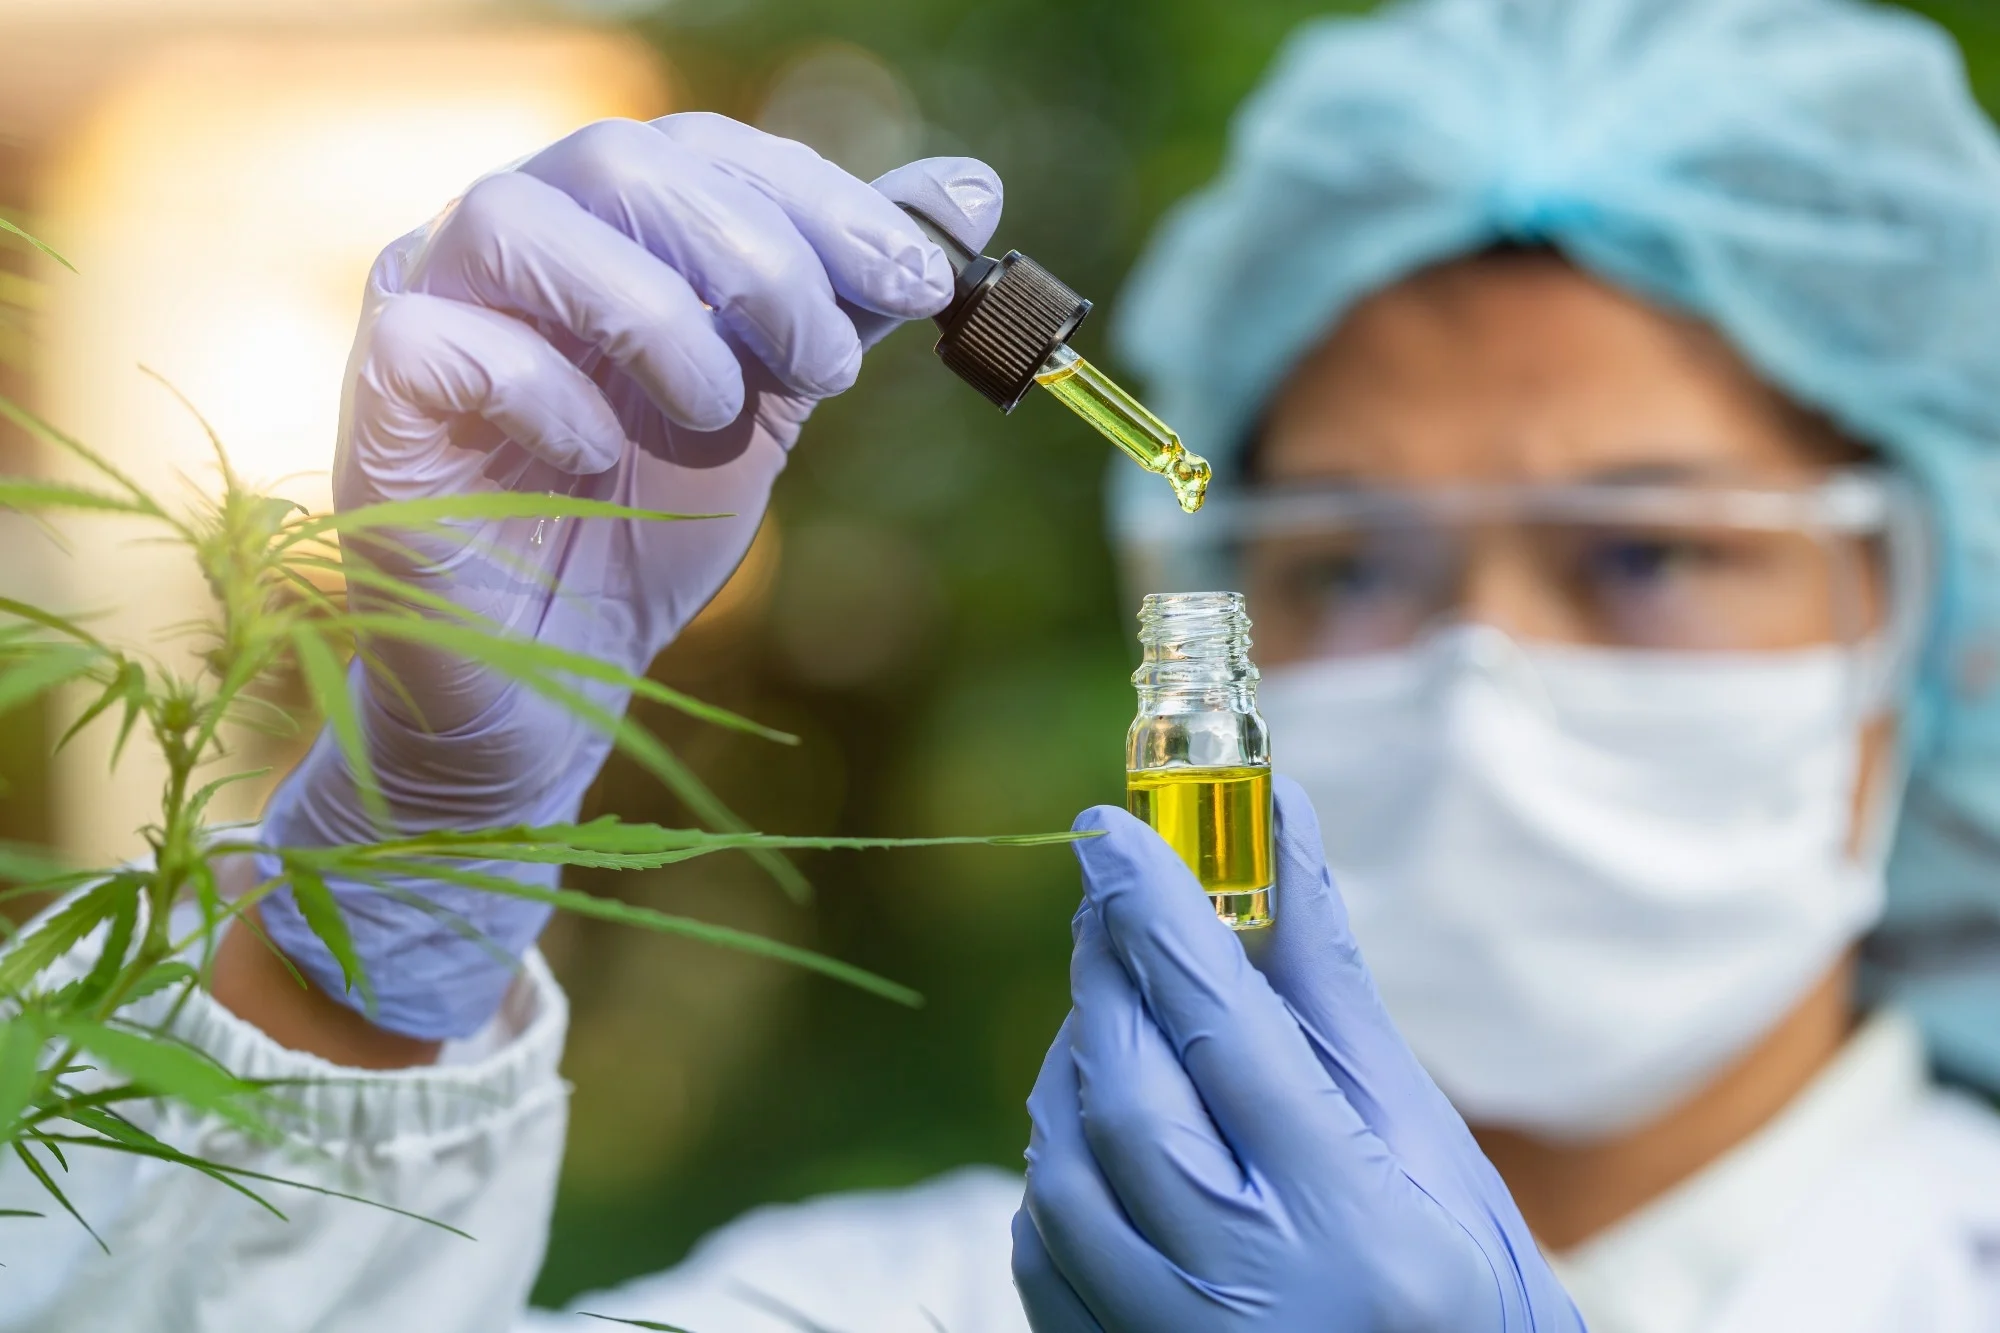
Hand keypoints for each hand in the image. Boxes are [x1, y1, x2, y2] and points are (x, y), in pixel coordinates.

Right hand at [256, 114, 1002, 1039]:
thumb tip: (969, 192)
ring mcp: (424, 308)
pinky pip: (442, 339)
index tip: (922, 280)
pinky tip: (598, 457)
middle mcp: (508, 247)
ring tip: (720, 418)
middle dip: (754, 255)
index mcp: (602, 229)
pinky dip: (545, 390)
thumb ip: (846, 295)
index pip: (703, 151)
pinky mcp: (375, 400)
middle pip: (620, 160)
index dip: (819, 198)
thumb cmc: (644, 533)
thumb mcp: (771, 403)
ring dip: (653, 312)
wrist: (556, 682)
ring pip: (514, 217)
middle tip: (829, 366)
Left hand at [1011, 778, 1584, 1330]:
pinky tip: (1105, 1127)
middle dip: (1108, 979)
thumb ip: (1331, 990)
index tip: (1113, 830)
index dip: (1160, 915)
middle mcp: (1251, 1299)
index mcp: (1356, 1225)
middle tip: (1114, 903)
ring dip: (1075, 1068)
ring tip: (1123, 1017)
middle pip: (1128, 1097)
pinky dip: (1057, 1165)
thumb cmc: (1464, 1294)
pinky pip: (1039, 1253)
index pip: (1227, 1033)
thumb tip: (1283, 829)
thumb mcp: (1428, 1146)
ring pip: (1062, 1172)